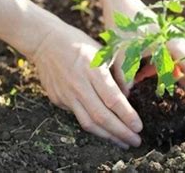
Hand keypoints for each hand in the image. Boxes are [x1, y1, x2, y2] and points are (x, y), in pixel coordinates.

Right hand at [32, 22, 142, 148]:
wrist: (45, 42)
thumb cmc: (80, 44)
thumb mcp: (104, 52)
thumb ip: (118, 74)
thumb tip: (127, 97)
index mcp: (94, 70)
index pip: (113, 99)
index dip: (127, 116)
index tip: (139, 126)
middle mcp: (79, 85)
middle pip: (102, 116)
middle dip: (121, 132)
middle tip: (135, 141)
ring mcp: (66, 94)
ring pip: (88, 122)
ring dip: (108, 136)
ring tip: (122, 142)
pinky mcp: (58, 100)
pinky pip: (78, 117)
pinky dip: (94, 126)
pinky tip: (105, 130)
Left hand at [103, 0, 184, 104]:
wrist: (119, 1)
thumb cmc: (123, 27)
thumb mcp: (123, 56)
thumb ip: (126, 80)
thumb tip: (126, 100)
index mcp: (172, 45)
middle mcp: (177, 41)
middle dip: (182, 83)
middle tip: (171, 96)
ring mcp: (172, 38)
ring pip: (179, 62)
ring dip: (168, 74)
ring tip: (146, 79)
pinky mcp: (165, 37)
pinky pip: (170, 56)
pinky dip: (161, 66)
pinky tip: (142, 70)